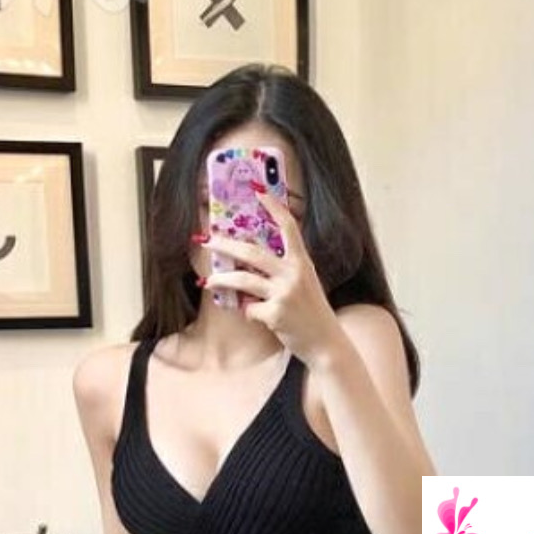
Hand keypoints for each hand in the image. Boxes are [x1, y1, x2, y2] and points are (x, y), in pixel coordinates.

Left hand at [201, 183, 348, 367]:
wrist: (326, 343)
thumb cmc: (312, 313)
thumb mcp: (305, 284)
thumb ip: (285, 270)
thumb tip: (252, 261)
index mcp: (302, 262)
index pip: (288, 227)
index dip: (273, 207)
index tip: (258, 190)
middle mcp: (294, 273)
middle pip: (252, 252)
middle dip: (226, 244)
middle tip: (207, 240)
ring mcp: (284, 293)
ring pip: (243, 280)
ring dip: (222, 279)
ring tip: (209, 282)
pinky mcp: (275, 314)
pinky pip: (250, 309)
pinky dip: (250, 314)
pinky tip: (260, 319)